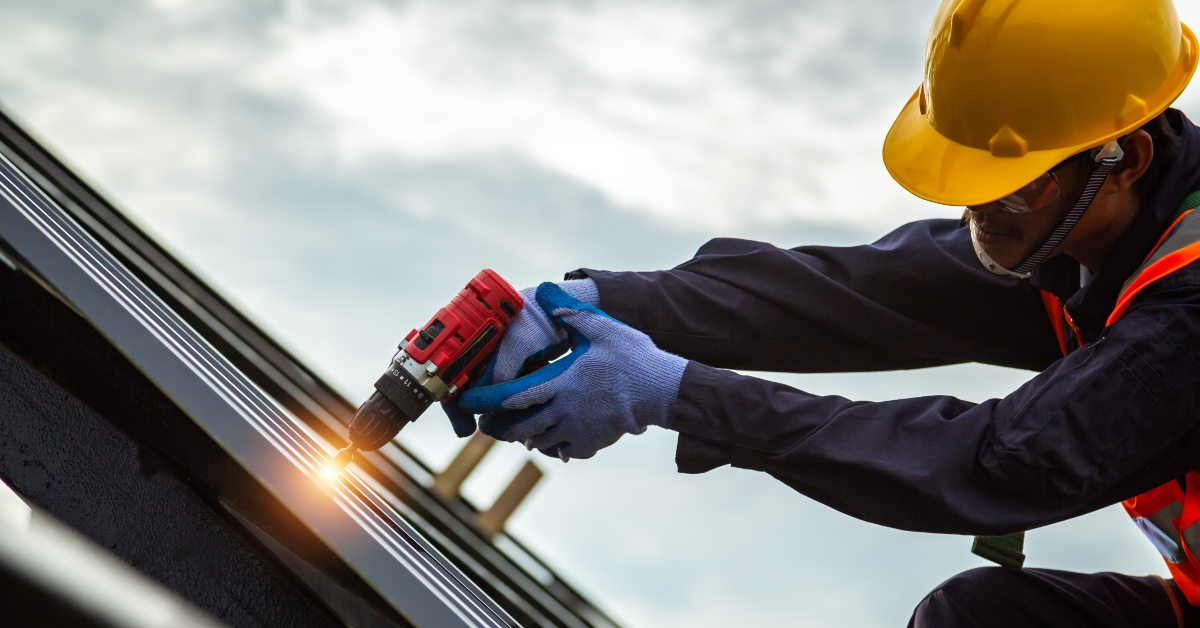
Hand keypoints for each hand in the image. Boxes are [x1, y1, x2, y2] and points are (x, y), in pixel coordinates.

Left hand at [456, 282, 686, 460]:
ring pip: (538, 441)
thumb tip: (544, 290)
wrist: (662, 391)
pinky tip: (552, 438)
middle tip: (486, 423)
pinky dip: (552, 445)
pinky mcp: (591, 443)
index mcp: (560, 383)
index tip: (469, 401)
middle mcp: (563, 411)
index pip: (511, 396)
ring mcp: (577, 430)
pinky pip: (563, 450)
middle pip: (518, 428)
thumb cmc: (632, 357)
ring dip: (524, 436)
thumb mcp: (600, 327)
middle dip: (498, 427)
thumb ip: (569, 312)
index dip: (486, 401)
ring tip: (517, 428)